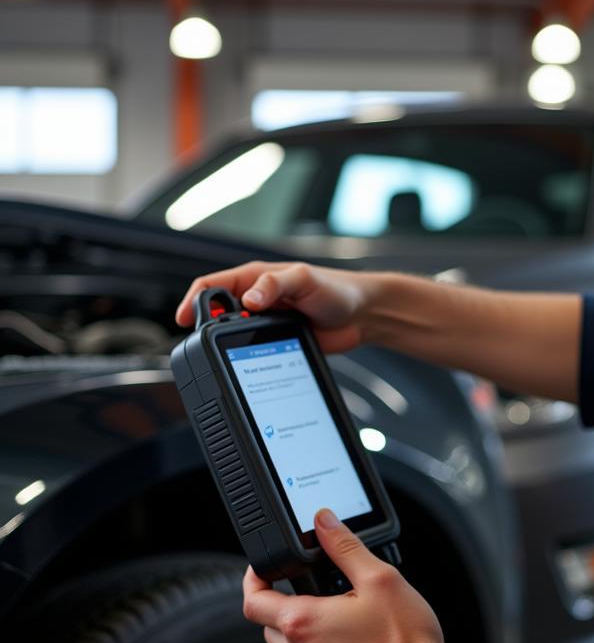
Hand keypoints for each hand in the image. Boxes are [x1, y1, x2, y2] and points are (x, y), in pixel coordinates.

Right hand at [175, 260, 374, 353]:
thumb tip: (249, 297)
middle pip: (216, 313)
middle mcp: (257, 298)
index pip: (212, 286)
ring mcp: (265, 321)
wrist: (363, 314)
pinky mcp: (275, 341)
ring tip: (228, 355)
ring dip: (226, 344)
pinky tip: (248, 365)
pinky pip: (251, 350)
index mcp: (256, 277)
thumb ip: (276, 284)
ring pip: (232, 334)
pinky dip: (244, 357)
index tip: (182, 319)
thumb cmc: (338, 289)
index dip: (192, 301)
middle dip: (206, 327)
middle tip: (208, 344)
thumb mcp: (306, 280)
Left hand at [242, 509, 450, 642]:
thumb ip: (345, 546)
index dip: (253, 578)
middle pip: (271, 625)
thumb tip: (324, 522)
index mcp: (302, 623)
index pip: (252, 599)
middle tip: (322, 592)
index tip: (262, 569)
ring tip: (347, 622)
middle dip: (288, 604)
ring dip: (308, 634)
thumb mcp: (380, 578)